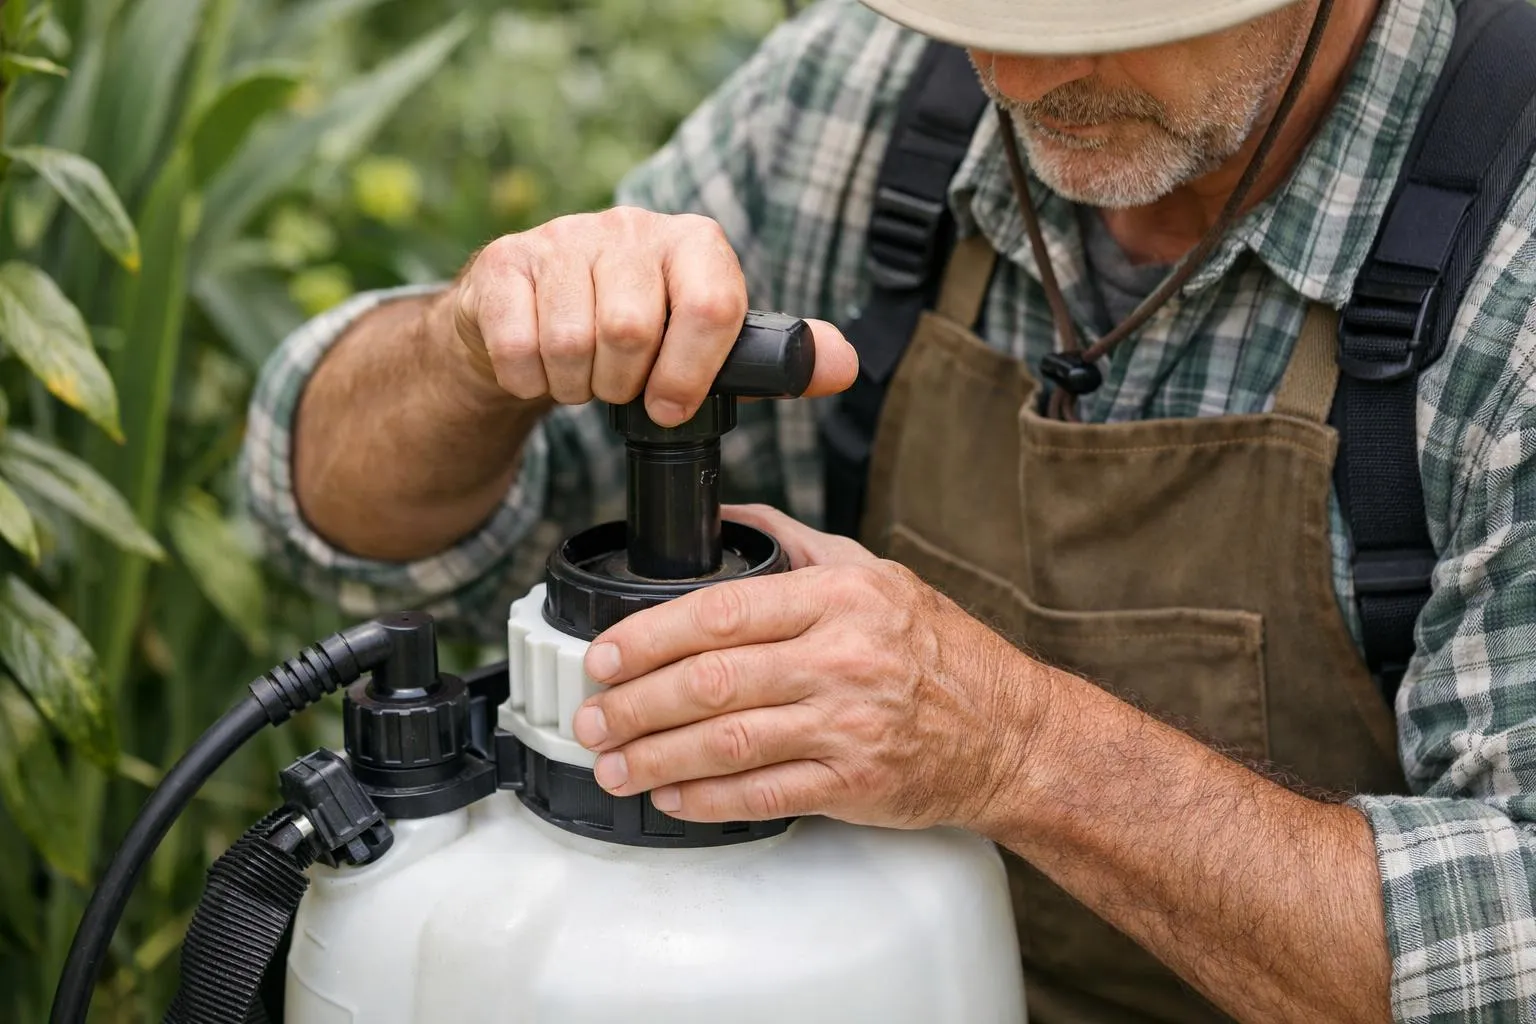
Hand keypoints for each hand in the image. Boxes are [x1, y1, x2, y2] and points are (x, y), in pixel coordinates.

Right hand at [449, 207, 857, 425]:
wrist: (536, 320)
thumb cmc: (639, 337)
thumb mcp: (711, 348)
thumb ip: (773, 359)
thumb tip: (845, 365)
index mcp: (693, 242)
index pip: (711, 303)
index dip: (692, 371)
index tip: (671, 407)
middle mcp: (629, 227)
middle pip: (632, 331)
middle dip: (623, 385)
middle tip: (618, 386)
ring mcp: (561, 238)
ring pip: (573, 343)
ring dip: (576, 386)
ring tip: (582, 377)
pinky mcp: (504, 265)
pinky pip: (517, 345)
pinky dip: (528, 379)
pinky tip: (538, 366)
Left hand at [571, 504, 1040, 830]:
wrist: (1012, 732)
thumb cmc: (942, 651)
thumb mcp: (877, 574)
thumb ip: (798, 546)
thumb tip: (727, 520)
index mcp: (842, 598)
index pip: (722, 610)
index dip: (650, 636)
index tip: (606, 654)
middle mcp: (844, 658)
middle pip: (712, 680)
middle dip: (636, 702)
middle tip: (592, 715)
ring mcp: (850, 725)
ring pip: (728, 742)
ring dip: (656, 756)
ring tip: (612, 762)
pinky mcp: (855, 783)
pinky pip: (764, 795)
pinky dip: (707, 799)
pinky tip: (671, 797)